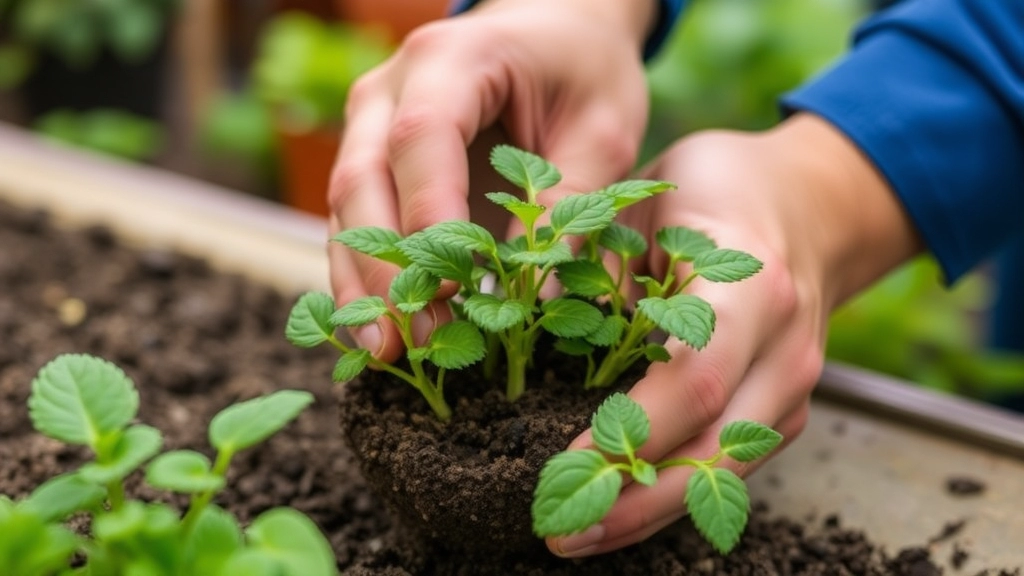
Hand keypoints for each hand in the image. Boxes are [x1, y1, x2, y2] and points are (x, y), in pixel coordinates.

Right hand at [327, 0, 656, 360]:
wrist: (555, 30)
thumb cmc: (584, 72)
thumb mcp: (604, 131)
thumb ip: (573, 203)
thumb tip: (536, 299)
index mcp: (453, 60)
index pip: (423, 138)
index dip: (429, 218)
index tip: (449, 293)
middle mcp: (391, 87)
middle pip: (362, 177)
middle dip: (382, 267)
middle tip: (406, 342)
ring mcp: (370, 120)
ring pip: (344, 205)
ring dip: (361, 281)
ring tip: (384, 352)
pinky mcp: (372, 155)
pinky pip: (354, 217)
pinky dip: (364, 272)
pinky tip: (378, 324)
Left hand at [547, 113, 922, 555]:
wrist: (812, 206)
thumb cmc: (720, 192)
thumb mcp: (651, 197)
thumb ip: (600, 258)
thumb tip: (535, 323)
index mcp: (750, 285)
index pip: (693, 379)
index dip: (630, 431)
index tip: (563, 464)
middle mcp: (784, 348)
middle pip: (716, 450)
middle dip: (636, 502)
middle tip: (561, 533)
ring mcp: (794, 386)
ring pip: (726, 472)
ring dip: (652, 513)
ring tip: (580, 536)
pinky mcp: (786, 409)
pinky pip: (732, 464)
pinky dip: (678, 494)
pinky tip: (624, 509)